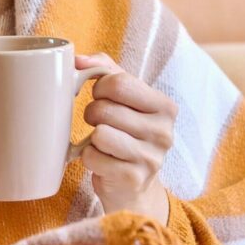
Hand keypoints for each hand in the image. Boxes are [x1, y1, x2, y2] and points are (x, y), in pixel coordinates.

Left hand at [75, 53, 176, 224]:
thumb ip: (104, 68)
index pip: (119, 83)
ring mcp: (151, 158)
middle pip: (105, 109)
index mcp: (165, 106)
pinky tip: (102, 160)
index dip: (99, 88)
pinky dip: (89, 158)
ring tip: (101, 141)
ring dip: (91, 137)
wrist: (133, 184)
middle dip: (92, 113)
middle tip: (98, 123)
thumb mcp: (124, 96)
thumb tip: (78, 60)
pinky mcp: (133, 179)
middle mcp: (164, 132)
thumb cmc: (125, 131)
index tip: (101, 97)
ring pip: (100, 133)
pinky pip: (93, 157)